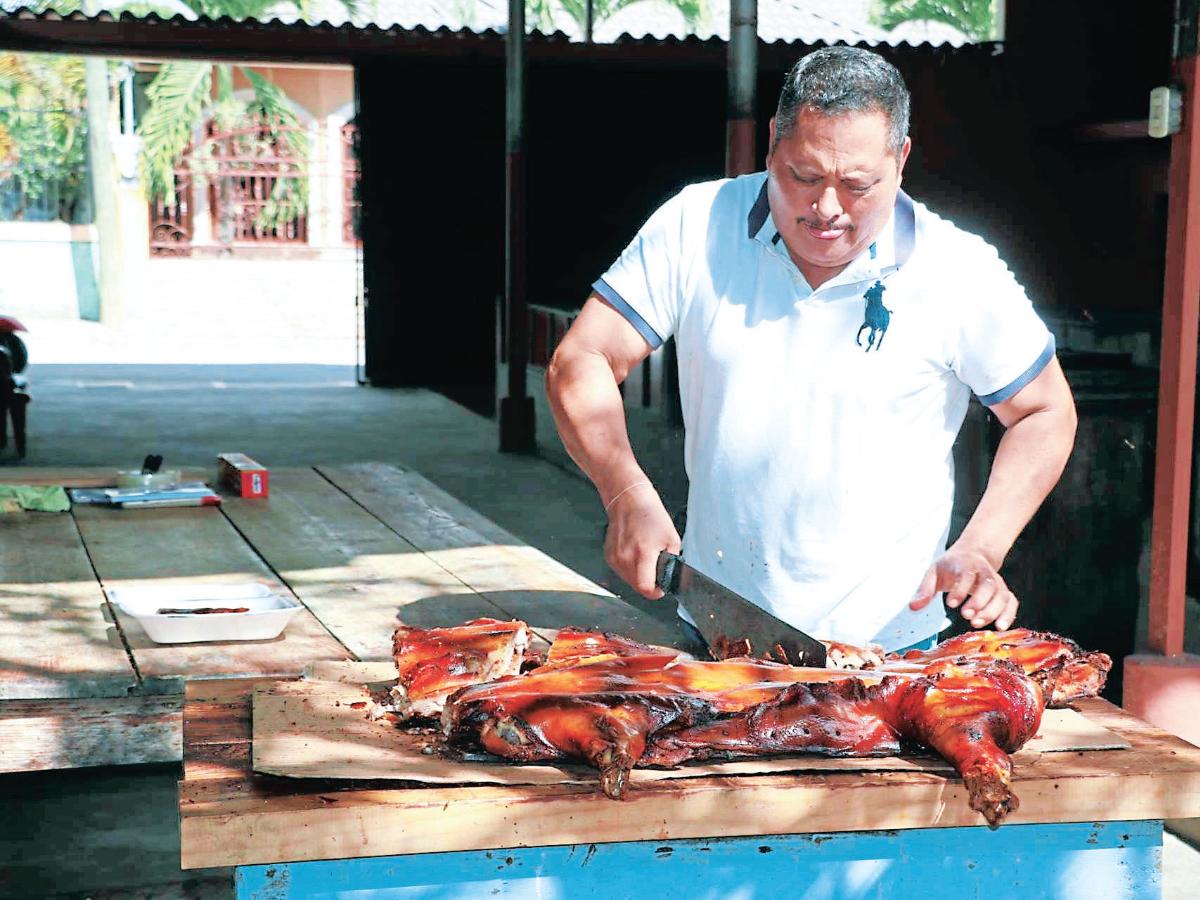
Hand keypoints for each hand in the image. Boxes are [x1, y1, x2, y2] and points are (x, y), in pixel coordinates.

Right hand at [603, 483, 680, 598]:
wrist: (628, 500)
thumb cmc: (650, 514)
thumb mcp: (672, 538)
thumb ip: (672, 561)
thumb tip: (669, 576)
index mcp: (642, 554)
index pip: (646, 588)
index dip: (656, 591)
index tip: (661, 588)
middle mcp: (625, 558)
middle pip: (637, 587)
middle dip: (649, 582)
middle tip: (656, 569)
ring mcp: (615, 558)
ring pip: (628, 581)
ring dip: (639, 576)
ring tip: (645, 558)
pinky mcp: (609, 556)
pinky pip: (621, 571)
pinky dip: (630, 568)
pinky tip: (635, 553)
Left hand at [909, 545, 1018, 630]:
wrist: (973, 554)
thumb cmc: (951, 566)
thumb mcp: (934, 572)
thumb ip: (925, 590)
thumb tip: (913, 607)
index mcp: (966, 565)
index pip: (966, 575)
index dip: (960, 589)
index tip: (951, 603)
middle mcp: (984, 572)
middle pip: (988, 586)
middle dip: (978, 602)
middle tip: (967, 616)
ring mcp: (996, 582)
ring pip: (1001, 595)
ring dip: (992, 611)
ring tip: (977, 623)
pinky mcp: (1003, 592)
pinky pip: (1011, 602)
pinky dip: (1009, 614)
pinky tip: (1000, 627)